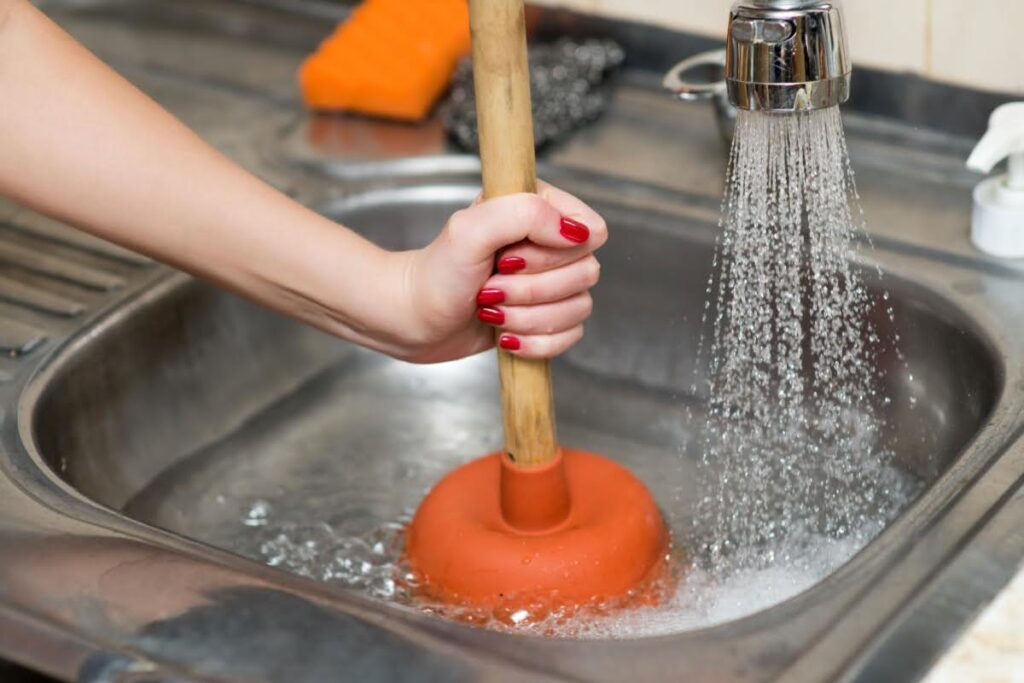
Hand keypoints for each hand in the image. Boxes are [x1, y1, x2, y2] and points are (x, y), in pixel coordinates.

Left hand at [393, 181, 606, 362]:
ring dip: (531, 318)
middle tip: (490, 287)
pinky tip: (505, 335)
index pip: (591, 228)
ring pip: (579, 307)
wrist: (412, 319)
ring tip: (491, 311)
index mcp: (538, 208)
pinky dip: (536, 342)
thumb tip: (575, 232)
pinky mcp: (545, 317)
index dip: (558, 251)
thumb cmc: (434, 274)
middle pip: (586, 272)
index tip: (512, 257)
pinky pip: (570, 335)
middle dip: (534, 290)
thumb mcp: (470, 231)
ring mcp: (549, 283)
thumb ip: (524, 214)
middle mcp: (549, 243)